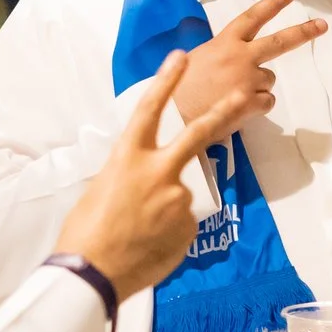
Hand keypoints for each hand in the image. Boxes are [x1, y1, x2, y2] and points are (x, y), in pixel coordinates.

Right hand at [58, 51, 249, 298]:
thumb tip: (149, 180)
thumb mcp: (102, 189)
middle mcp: (158, 172)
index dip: (165, 82)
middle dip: (225, 112)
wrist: (92, 274)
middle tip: (246, 94)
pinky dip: (168, 231)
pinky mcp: (190, 226)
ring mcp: (178, 199)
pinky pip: (182, 223)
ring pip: (179, 195)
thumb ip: (132, 175)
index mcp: (127, 158)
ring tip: (137, 232)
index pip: (148, 110)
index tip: (179, 58)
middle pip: (198, 134)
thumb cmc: (85, 231)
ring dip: (164, 209)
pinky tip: (148, 244)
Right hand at [174, 0, 327, 133]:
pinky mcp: (252, 102)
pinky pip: (267, 101)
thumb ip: (222, 52)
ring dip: (257, 87)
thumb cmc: (180, 87)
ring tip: (232, 95)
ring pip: (269, 80)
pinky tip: (237, 108)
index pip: (253, 18)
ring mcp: (248, 79)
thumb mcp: (199, 57)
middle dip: (303, 31)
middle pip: (279, 41)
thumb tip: (236, 53)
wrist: (173, 116)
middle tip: (321, 25)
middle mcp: (240, 57)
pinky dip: (256, 106)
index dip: (272, 5)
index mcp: (225, 43)